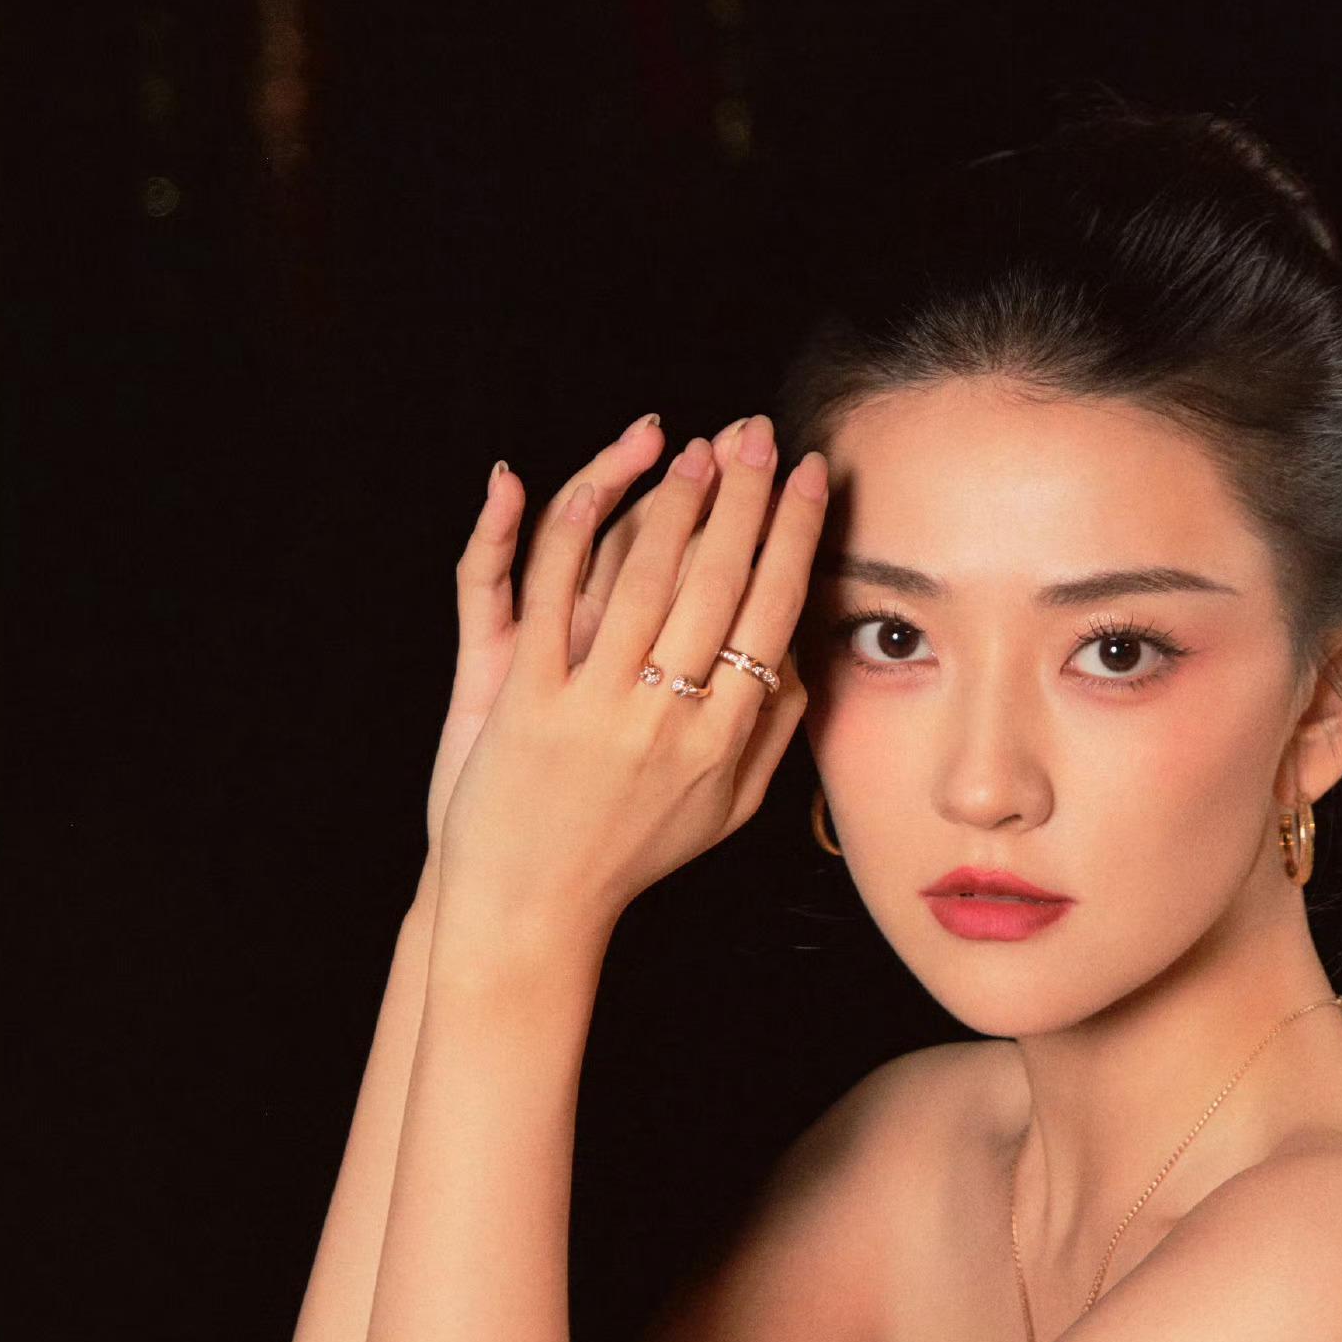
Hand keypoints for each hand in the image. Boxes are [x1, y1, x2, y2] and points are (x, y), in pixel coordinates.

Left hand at [432, 411, 825, 962]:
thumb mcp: (725, 809)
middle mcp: (670, 719)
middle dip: (746, 496)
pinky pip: (554, 594)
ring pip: (645, 577)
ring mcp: (598, 709)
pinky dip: (575, 530)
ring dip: (676, 499)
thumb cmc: (632, 855)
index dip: (795, 537)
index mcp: (725, 741)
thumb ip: (769, 735)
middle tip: (760, 433)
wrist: (536, 907)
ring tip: (698, 447)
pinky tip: (598, 482)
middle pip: (718, 582)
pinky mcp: (530, 702)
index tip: (811, 477)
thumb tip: (801, 657)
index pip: (773, 614)